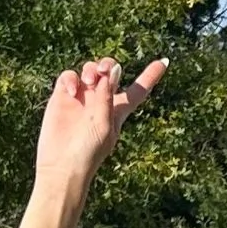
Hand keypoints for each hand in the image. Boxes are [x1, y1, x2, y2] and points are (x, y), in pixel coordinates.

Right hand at [36, 56, 166, 203]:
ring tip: (89, 81)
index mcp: (118, 111)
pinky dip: (71, 78)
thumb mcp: (104, 125)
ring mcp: (82, 98)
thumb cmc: (88, 152)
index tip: (165, 61)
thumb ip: (108, 96)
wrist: (62, 166)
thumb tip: (114, 67)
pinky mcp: (62, 97)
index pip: (138, 90)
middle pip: (110, 71)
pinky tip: (72, 91)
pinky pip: (69, 77)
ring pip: (89, 69)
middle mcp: (101, 101)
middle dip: (108, 64)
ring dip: (91, 69)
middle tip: (104, 70)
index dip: (151, 75)